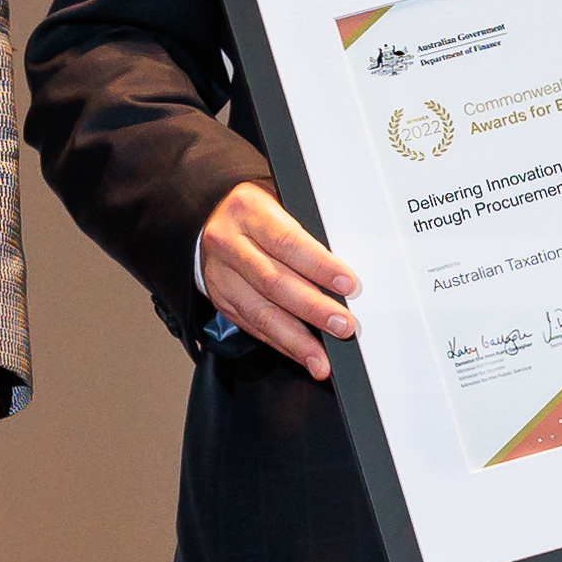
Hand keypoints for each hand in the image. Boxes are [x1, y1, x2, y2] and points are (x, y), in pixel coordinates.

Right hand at [199, 180, 356, 379]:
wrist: (213, 219)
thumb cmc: (259, 211)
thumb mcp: (281, 202)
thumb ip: (308, 230)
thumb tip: (345, 271)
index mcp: (248, 210)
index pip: (287, 241)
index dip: (319, 266)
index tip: (348, 285)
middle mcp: (228, 242)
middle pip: (274, 282)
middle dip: (312, 309)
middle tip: (343, 325)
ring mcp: (221, 274)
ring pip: (260, 312)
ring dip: (295, 339)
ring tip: (321, 359)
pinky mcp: (221, 300)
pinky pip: (252, 327)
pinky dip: (281, 344)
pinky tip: (302, 354)